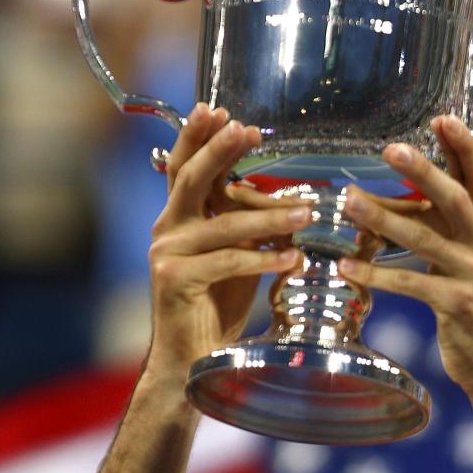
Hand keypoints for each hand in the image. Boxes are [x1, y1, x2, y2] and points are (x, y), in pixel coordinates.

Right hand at [143, 104, 307, 386]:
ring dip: (270, 217)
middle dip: (221, 151)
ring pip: (224, 225)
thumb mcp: (233, 255)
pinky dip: (263, 260)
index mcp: (176, 218)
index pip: (182, 166)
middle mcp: (165, 230)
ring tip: (307, 213)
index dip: (199, 136)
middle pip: (192, 179)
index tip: (224, 111)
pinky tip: (292, 260)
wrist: (191, 360)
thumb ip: (243, 224)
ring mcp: (166, 255)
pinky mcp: (174, 281)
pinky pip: (227, 262)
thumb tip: (284, 198)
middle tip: (248, 130)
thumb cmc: (215, 305)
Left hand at [337, 116, 472, 426]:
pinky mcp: (456, 305)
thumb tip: (385, 194)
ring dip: (382, 219)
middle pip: (454, 198)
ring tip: (348, 203)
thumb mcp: (460, 256)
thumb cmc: (468, 302)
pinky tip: (346, 267)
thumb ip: (435, 225)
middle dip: (424, 171)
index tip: (442, 118)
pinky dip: (375, 275)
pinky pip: (410, 285)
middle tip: (391, 149)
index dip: (464, 146)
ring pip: (424, 239)